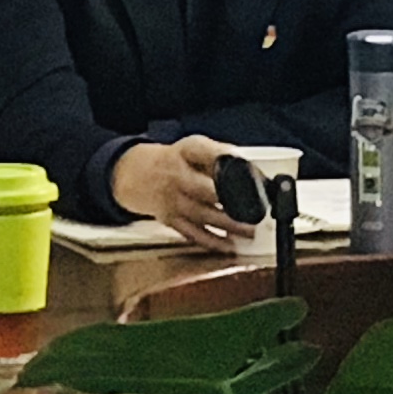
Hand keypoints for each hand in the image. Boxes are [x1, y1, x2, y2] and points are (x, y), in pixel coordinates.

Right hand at [110, 138, 249, 249]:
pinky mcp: (170, 219)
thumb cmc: (176, 161)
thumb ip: (219, 153)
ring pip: (203, 215)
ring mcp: (172, 199)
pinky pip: (192, 233)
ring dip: (228, 226)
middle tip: (253, 210)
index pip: (206, 153)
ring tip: (249, 231)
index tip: (246, 171)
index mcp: (185, 152)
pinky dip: (212, 241)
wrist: (139, 175)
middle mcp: (176, 175)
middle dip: (231, 201)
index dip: (226, 163)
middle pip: (205, 190)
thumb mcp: (193, 148)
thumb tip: (249, 167)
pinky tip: (229, 246)